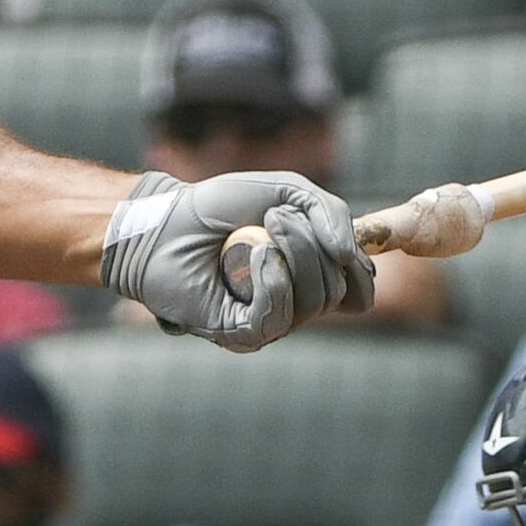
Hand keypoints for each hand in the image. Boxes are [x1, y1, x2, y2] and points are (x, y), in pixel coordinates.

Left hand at [99, 171, 376, 352]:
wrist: (165, 222)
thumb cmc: (218, 209)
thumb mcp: (285, 192)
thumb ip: (329, 210)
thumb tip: (350, 255)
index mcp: (309, 276)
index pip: (357, 291)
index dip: (360, 268)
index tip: (340, 238)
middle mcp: (294, 303)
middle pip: (338, 290)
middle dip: (314, 244)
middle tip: (276, 216)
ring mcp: (269, 321)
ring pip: (315, 302)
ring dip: (296, 256)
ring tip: (264, 227)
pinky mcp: (241, 334)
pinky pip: (279, 318)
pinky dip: (274, 282)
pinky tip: (257, 256)